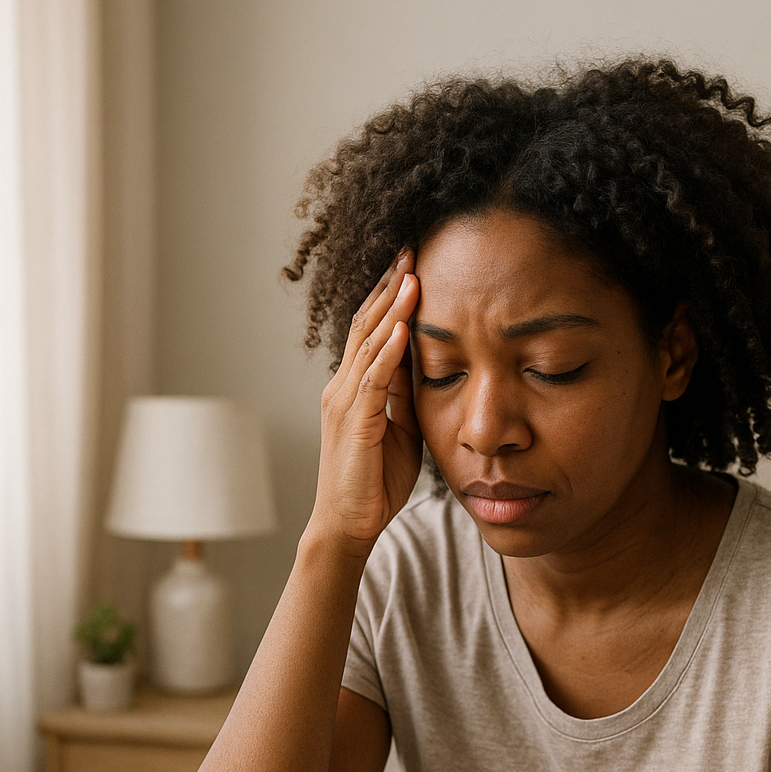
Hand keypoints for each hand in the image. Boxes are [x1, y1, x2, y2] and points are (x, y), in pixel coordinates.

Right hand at [309, 249, 421, 550]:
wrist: (349, 526)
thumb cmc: (374, 484)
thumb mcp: (401, 431)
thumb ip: (407, 396)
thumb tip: (427, 365)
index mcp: (354, 387)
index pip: (373, 328)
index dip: (392, 294)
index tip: (415, 261)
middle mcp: (342, 386)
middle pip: (366, 322)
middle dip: (390, 284)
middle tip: (412, 246)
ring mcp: (344, 402)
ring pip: (369, 343)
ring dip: (391, 307)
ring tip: (412, 273)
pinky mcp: (353, 424)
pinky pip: (371, 380)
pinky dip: (387, 351)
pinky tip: (404, 326)